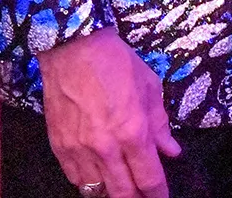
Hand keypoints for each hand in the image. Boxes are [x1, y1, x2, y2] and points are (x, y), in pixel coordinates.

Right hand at [37, 26, 180, 197]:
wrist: (74, 49)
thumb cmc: (117, 64)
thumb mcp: (150, 89)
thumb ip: (160, 125)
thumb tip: (171, 151)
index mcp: (133, 132)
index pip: (149, 179)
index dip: (158, 194)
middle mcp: (106, 148)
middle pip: (123, 193)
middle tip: (144, 197)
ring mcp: (80, 150)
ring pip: (97, 191)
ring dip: (112, 194)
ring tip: (123, 190)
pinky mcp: (59, 147)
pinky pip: (75, 179)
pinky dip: (89, 184)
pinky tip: (98, 180)